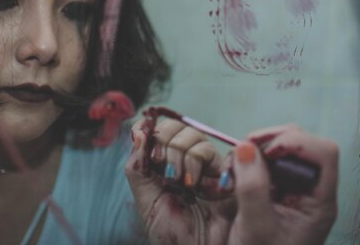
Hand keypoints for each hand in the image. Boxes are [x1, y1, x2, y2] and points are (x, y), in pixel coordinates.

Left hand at [126, 117, 234, 244]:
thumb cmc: (172, 234)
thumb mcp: (146, 201)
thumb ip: (137, 166)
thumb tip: (138, 131)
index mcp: (160, 165)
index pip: (153, 131)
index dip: (148, 129)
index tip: (142, 139)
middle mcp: (181, 159)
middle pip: (172, 126)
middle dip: (163, 142)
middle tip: (162, 168)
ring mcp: (202, 163)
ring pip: (190, 134)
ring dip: (180, 156)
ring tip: (180, 183)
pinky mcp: (221, 169)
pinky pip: (206, 149)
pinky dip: (196, 163)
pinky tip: (195, 185)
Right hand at [227, 124, 338, 244]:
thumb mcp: (256, 227)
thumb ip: (252, 188)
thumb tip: (246, 147)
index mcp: (319, 200)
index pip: (323, 153)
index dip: (295, 143)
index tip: (265, 153)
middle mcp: (310, 188)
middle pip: (302, 142)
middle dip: (269, 141)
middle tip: (241, 155)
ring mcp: (292, 187)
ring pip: (281, 147)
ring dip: (255, 149)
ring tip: (234, 166)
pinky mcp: (275, 188)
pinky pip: (265, 159)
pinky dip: (248, 159)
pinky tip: (233, 173)